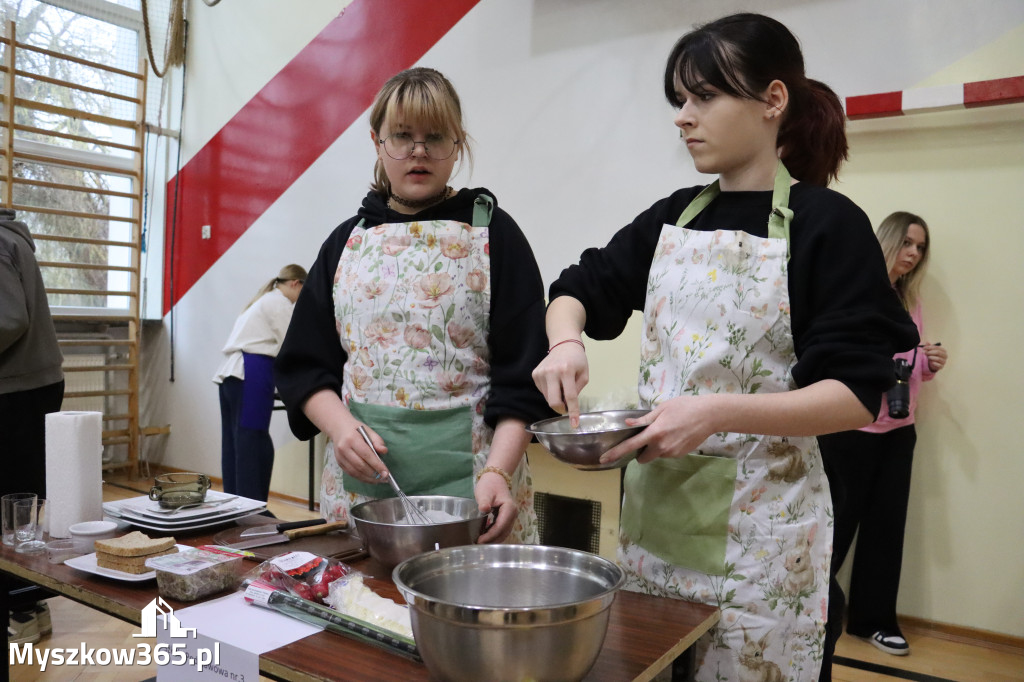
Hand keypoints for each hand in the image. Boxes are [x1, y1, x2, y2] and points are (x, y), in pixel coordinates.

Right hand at [327, 419, 388, 483]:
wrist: (338, 428)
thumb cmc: (356, 429)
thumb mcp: (369, 431)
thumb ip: (377, 441)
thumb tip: (384, 451)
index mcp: (352, 439)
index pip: (366, 455)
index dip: (377, 465)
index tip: (386, 473)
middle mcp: (344, 449)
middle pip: (360, 465)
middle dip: (373, 474)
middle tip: (384, 478)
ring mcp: (340, 457)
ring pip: (355, 472)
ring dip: (368, 478)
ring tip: (379, 480)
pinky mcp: (339, 463)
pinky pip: (351, 474)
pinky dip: (361, 478)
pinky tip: (370, 479)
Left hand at [474, 471, 514, 542]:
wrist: (495, 478)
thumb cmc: (489, 485)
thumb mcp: (485, 492)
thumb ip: (484, 502)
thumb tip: (484, 510)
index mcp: (509, 508)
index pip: (500, 526)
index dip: (490, 535)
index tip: (479, 540)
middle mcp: (513, 514)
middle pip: (504, 532)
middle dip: (492, 540)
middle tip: (478, 545)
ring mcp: (511, 517)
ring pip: (504, 533)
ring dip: (494, 539)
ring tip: (481, 543)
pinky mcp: (507, 518)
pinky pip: (502, 530)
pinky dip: (495, 535)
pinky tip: (485, 537)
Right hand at [531, 342, 588, 426]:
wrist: (563, 344)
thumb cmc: (577, 360)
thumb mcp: (584, 374)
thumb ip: (577, 390)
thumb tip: (568, 404)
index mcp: (567, 371)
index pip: (570, 396)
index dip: (573, 412)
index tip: (574, 424)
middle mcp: (552, 371)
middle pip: (553, 401)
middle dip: (560, 409)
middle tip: (566, 408)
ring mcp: (541, 372)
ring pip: (547, 397)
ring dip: (556, 397)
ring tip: (561, 385)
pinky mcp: (535, 374)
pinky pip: (543, 391)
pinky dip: (550, 391)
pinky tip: (554, 381)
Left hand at [599, 396, 716, 465]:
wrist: (710, 415)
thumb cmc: (685, 407)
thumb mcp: (662, 408)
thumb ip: (644, 419)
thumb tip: (627, 423)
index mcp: (655, 433)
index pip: (631, 446)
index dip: (615, 453)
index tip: (604, 459)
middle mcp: (662, 447)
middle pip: (642, 458)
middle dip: (640, 451)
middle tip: (647, 438)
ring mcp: (672, 453)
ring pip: (656, 455)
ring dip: (655, 448)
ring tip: (667, 431)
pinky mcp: (680, 455)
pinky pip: (666, 454)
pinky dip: (666, 448)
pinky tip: (676, 435)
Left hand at [923, 342, 946, 371]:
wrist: (933, 364)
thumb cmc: (933, 355)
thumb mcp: (930, 350)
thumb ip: (929, 346)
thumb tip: (927, 342)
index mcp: (943, 350)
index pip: (937, 347)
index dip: (930, 347)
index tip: (924, 348)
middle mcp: (945, 355)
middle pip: (938, 352)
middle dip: (930, 352)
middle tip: (925, 352)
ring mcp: (944, 361)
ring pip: (938, 358)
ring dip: (931, 357)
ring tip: (928, 357)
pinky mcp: (942, 366)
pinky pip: (938, 365)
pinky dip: (934, 363)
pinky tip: (931, 362)